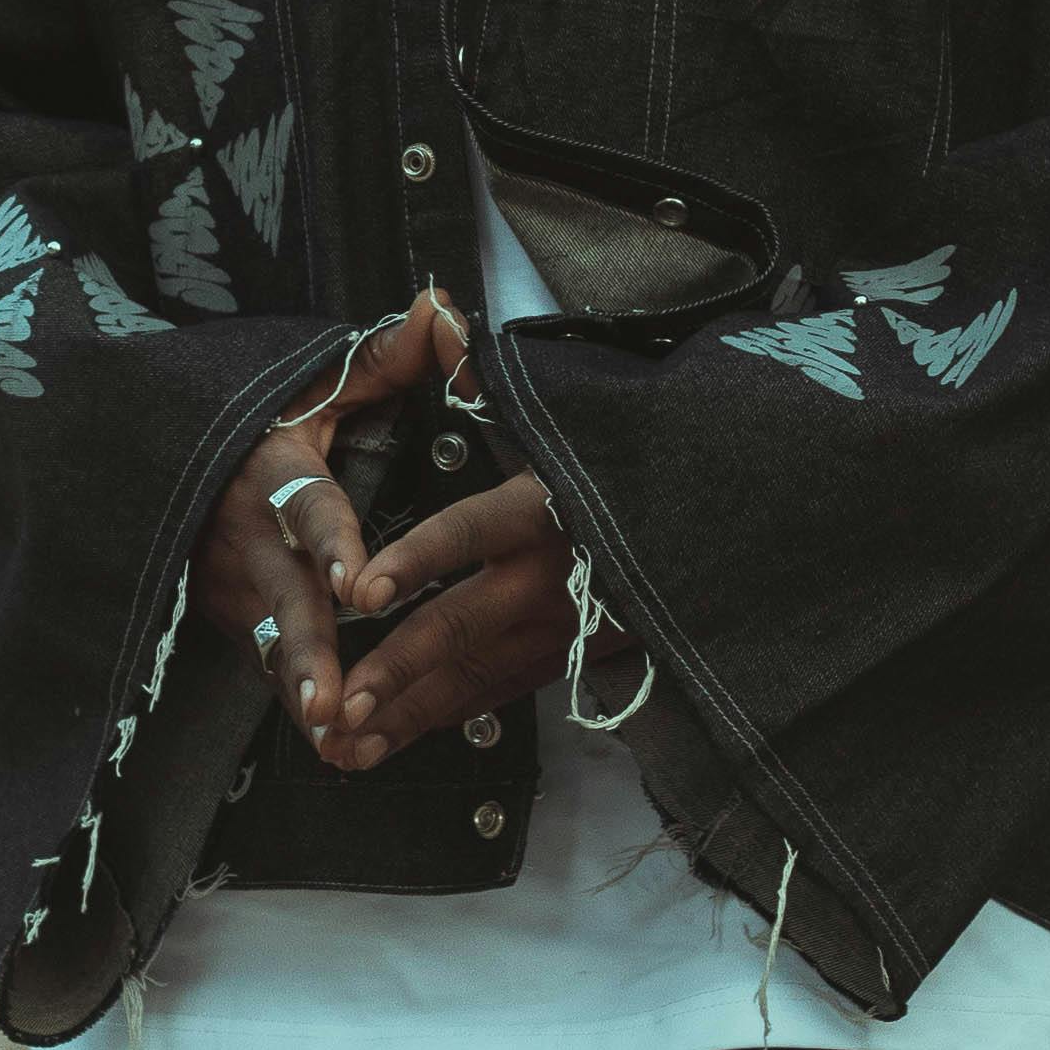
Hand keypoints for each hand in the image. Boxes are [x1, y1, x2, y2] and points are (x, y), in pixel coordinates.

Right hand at [190, 291, 455, 751]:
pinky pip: (269, 662)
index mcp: (278, 471)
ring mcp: (233, 584)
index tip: (358, 585)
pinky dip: (297, 704)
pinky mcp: (230, 618)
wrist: (167, 452)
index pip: (309, 509)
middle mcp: (250, 536)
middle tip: (333, 699)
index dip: (333, 546)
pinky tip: (336, 752)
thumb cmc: (266, 417)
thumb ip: (385, 357)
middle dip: (308, 652)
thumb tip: (444, 306)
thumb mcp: (316, 381)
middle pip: (284, 598)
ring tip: (333, 737)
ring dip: (300, 692)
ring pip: (271, 643)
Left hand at [315, 300, 574, 769]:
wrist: (709, 528)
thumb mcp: (556, 413)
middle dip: (395, 669)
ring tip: (343, 742)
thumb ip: (482, 373)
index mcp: (540, 508)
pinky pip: (491, 697)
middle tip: (339, 702)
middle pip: (459, 626)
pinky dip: (435, 723)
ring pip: (470, 678)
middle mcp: (549, 577)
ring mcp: (558, 630)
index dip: (415, 562)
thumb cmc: (612, 465)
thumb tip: (435, 307)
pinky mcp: (563, 662)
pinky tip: (385, 743)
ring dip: (404, 714)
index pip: (468, 533)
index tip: (359, 590)